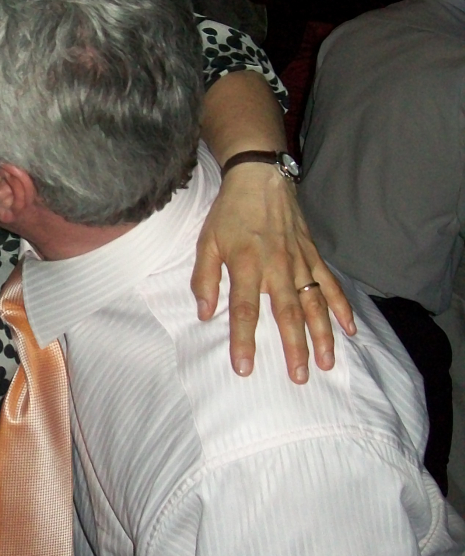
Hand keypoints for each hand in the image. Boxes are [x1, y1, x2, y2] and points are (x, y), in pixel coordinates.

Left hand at [192, 164, 354, 381]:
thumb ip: (205, 279)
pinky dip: (342, 307)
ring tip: (327, 364)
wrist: (259, 178)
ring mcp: (300, 262)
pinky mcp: (314, 256)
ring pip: (315, 304)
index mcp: (246, 265)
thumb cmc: (229, 213)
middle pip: (288, 314)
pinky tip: (351, 330)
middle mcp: (277, 267)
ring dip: (323, 336)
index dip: (244, 340)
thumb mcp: (206, 242)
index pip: (246, 310)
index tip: (245, 368)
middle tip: (299, 377)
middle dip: (294, 348)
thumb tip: (205, 314)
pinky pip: (331, 284)